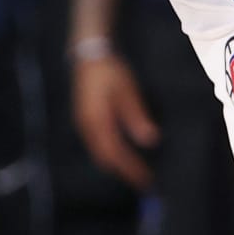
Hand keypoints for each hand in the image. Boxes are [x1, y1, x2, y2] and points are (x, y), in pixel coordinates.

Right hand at [73, 51, 159, 187]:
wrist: (88, 54)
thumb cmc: (109, 70)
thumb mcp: (127, 90)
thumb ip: (137, 116)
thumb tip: (150, 140)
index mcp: (98, 121)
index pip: (116, 153)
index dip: (131, 168)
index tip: (146, 180)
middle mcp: (87, 127)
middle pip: (105, 158)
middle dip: (124, 171)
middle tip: (143, 180)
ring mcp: (82, 124)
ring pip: (99, 153)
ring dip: (116, 164)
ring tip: (134, 170)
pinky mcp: (83, 119)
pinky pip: (96, 144)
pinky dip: (109, 153)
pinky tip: (120, 153)